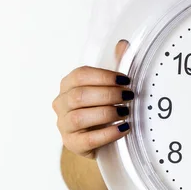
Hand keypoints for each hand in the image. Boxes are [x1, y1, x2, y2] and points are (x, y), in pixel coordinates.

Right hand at [53, 40, 132, 158]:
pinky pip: (88, 139)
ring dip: (107, 113)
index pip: (80, 75)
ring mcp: (64, 125)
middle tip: (129, 96)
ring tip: (126, 112)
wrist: (98, 138)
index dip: (104, 77)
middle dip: (108, 95)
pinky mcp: (73, 144)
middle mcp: (61, 103)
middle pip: (80, 96)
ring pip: (80, 117)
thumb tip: (123, 45)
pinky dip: (108, 133)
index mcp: (68, 85)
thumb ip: (116, 66)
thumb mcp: (109, 87)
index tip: (125, 80)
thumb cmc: (102, 108)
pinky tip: (123, 128)